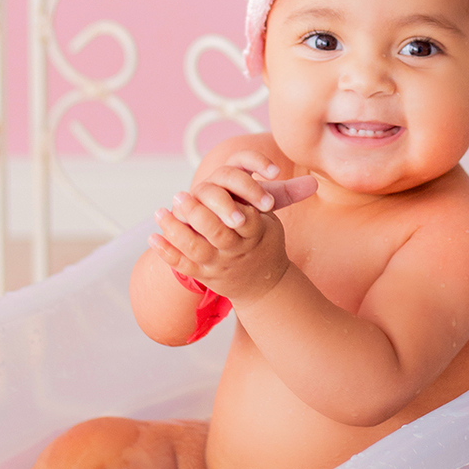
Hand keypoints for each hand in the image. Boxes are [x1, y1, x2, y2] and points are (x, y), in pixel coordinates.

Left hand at [148, 149, 315, 305]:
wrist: (262, 287)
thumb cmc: (264, 245)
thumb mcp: (274, 224)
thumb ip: (282, 198)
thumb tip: (314, 181)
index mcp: (254, 235)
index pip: (241, 218)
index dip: (226, 205)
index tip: (209, 187)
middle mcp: (235, 251)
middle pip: (216, 233)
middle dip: (197, 214)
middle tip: (179, 195)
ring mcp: (217, 265)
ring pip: (194, 249)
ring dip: (176, 231)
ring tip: (160, 212)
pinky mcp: (202, 275)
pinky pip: (181, 265)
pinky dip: (165, 252)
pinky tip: (153, 236)